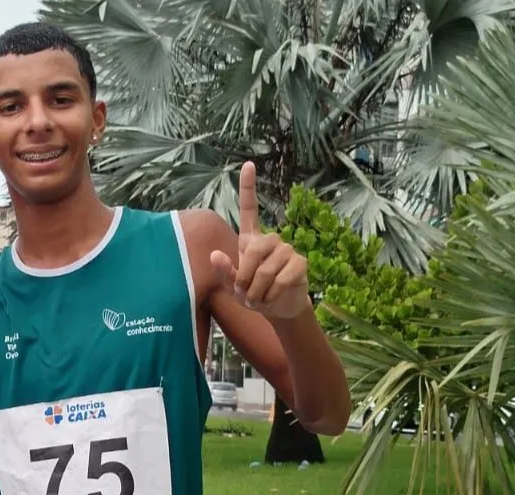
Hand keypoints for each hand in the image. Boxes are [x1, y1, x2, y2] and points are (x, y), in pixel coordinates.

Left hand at [209, 161, 310, 319]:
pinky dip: (272, 293)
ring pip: (267, 267)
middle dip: (245, 274)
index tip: (248, 164)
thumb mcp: (233, 286)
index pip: (250, 209)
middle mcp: (271, 240)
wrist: (278, 308)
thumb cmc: (252, 293)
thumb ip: (224, 272)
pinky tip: (272, 298)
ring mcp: (287, 250)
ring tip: (258, 298)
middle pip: (254, 249)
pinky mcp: (300, 263)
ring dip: (258, 289)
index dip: (249, 187)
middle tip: (244, 292)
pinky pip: (282, 277)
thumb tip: (214, 255)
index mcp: (251, 240)